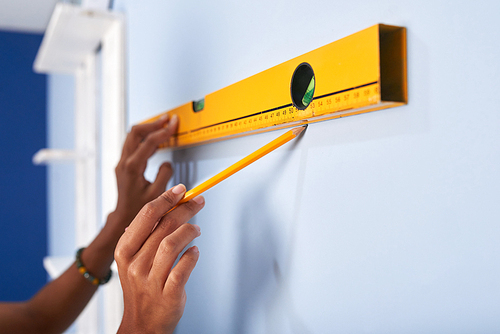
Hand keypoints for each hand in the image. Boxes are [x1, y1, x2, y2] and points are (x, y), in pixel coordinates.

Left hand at [113, 114, 177, 227]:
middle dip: (153, 124)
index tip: (174, 125)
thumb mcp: (157, 195)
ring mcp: (122, 162)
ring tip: (163, 126)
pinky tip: (156, 140)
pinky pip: (133, 144)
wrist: (123, 217)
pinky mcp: (124, 164)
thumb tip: (167, 163)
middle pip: (136, 132)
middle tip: (168, 120)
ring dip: (148, 129)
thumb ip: (164, 176)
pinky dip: (145, 138)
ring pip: (133, 136)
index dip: (163, 131)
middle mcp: (124, 162)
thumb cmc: (138, 209)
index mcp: (132, 167)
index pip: (149, 142)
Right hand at [115, 184, 203, 333]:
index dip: (166, 199)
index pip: (146, 215)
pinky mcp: (168, 294)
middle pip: (164, 225)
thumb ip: (146, 234)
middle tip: (198, 201)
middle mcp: (135, 264)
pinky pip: (183, 268)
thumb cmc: (141, 286)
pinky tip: (194, 251)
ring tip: (197, 229)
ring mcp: (150, 280)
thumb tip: (168, 204)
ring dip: (190, 230)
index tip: (181, 190)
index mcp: (125, 250)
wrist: (141, 324)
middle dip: (185, 209)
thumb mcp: (133, 259)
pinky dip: (192, 255)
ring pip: (173, 243)